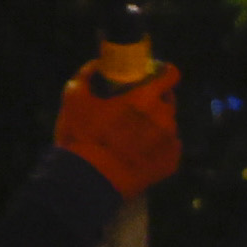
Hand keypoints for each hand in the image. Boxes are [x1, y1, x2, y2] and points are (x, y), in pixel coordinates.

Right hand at [53, 54, 182, 200]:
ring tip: (131, 136)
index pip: (170, 75)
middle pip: (167, 101)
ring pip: (167, 126)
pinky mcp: (171, 163)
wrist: (89, 181)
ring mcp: (170, 141)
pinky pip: (168, 148)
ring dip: (154, 126)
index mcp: (147, 98)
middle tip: (133, 110)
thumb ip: (86, 75)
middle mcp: (165, 117)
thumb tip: (97, 64)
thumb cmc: (81, 136)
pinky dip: (156, 148)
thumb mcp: (74, 99)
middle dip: (154, 101)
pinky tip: (137, 154)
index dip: (163, 73)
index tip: (153, 76)